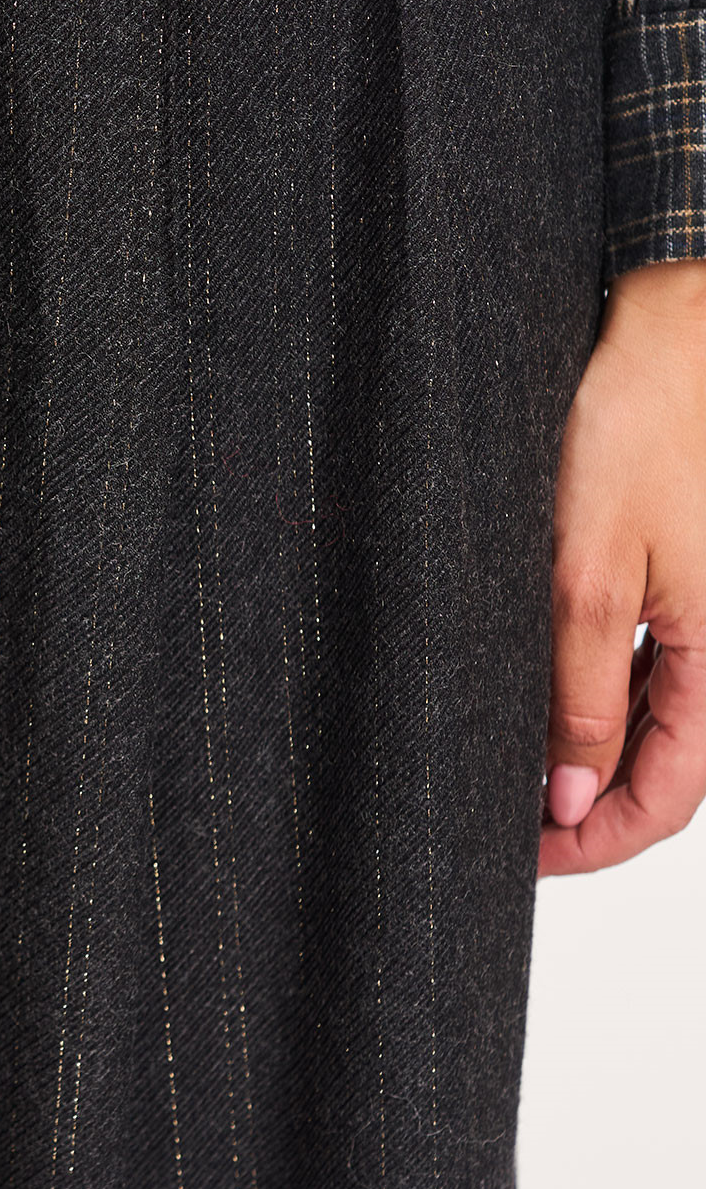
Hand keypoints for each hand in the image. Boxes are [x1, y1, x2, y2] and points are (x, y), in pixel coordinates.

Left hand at [540, 255, 705, 875]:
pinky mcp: (684, 580)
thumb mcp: (587, 574)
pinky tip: (543, 702)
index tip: (523, 855)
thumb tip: (571, 794)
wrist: (667, 332)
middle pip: (662, 767)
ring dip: (589, 754)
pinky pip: (651, 666)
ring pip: (654, 719)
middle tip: (503, 823)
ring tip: (509, 769)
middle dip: (586, 807)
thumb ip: (579, 689)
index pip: (667, 795)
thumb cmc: (636, 430)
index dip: (596, 839)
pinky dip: (600, 697)